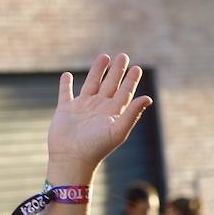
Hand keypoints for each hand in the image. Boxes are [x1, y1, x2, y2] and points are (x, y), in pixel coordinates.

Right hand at [47, 54, 153, 169]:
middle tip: (124, 56)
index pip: (125, 93)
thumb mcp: (118, 130)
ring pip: (91, 84)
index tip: (137, 68)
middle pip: (110, 85)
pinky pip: (66, 93)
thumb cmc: (97, 147)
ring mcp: (82, 108)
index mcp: (112, 113)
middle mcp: (99, 108)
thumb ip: (132, 113)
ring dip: (97, 71)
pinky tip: (67, 75)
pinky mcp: (65, 110)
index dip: (131, 81)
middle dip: (117, 71)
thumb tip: (148, 98)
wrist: (72, 158)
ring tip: (104, 57)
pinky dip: (66, 84)